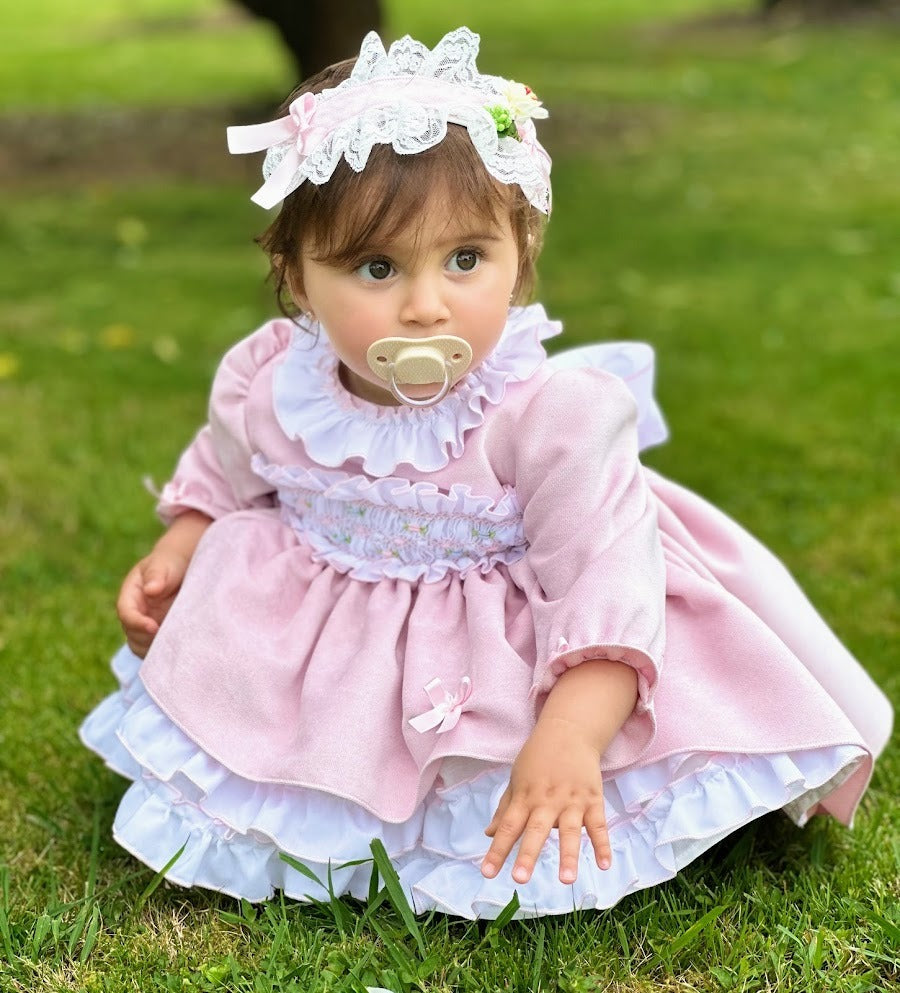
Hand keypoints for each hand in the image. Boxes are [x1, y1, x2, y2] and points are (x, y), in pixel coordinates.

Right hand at [116, 548, 188, 656]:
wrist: (184, 568)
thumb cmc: (171, 563)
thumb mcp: (164, 564)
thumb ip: (157, 575)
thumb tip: (151, 590)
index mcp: (130, 595)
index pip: (125, 613)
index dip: (137, 623)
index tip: (154, 627)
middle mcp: (135, 613)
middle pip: (131, 634)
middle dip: (146, 639)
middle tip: (167, 638)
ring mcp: (145, 625)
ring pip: (141, 646)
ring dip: (153, 649)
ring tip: (173, 645)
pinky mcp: (158, 634)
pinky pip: (154, 650)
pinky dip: (162, 653)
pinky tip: (178, 649)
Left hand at [481, 716, 609, 885]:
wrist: (568, 731)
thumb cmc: (537, 758)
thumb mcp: (516, 780)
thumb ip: (505, 809)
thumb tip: (488, 834)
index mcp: (525, 797)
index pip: (508, 827)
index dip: (497, 850)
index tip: (486, 873)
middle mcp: (547, 801)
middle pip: (536, 830)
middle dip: (528, 855)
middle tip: (519, 879)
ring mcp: (572, 801)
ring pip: (570, 831)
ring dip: (568, 855)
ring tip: (566, 880)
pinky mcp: (593, 799)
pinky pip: (598, 825)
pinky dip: (602, 844)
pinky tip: (604, 864)